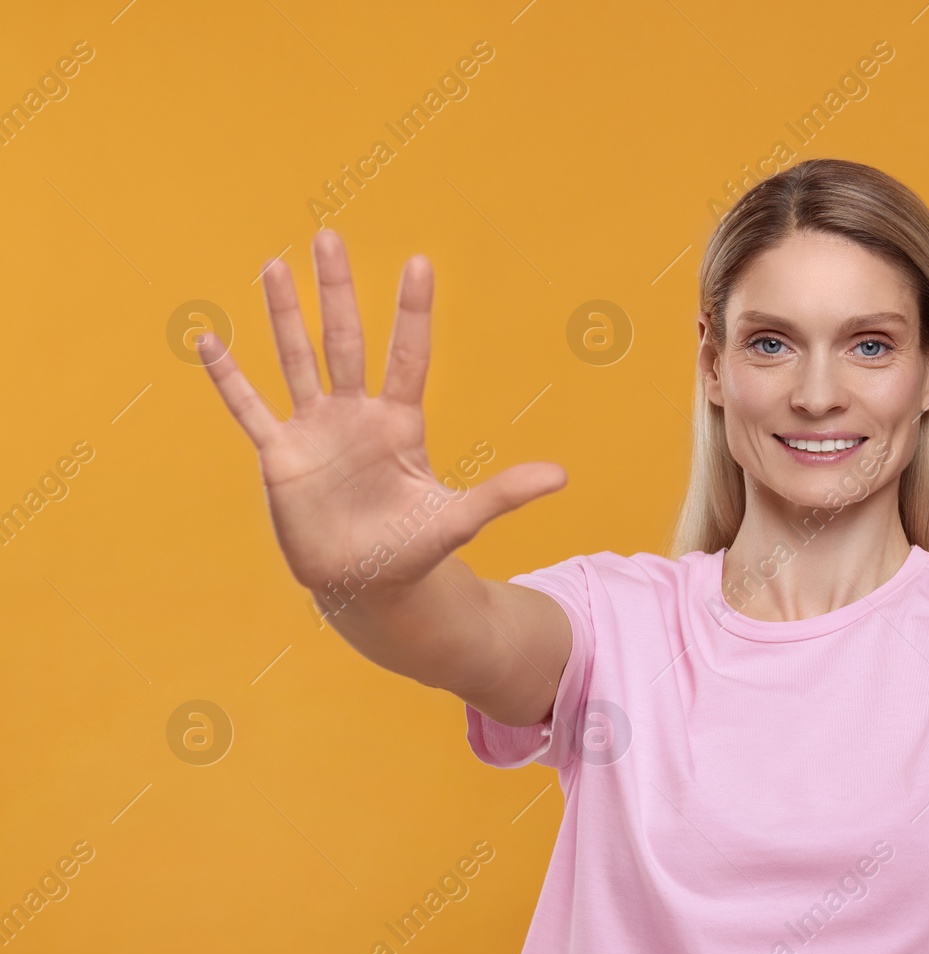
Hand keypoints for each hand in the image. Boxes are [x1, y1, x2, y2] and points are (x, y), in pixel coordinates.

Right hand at [198, 229, 566, 599]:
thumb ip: (503, 494)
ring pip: (296, 359)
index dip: (412, 311)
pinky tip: (208, 339)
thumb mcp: (459, 520)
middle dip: (337, 290)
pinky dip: (229, 378)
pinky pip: (250, 408)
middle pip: (344, 339)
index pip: (408, 355)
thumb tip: (561, 477)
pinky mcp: (279, 456)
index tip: (419, 262)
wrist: (366, 584)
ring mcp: (315, 430)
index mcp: (400, 423)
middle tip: (330, 235)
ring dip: (284, 314)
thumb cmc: (413, 550)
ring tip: (275, 264)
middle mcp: (355, 415)